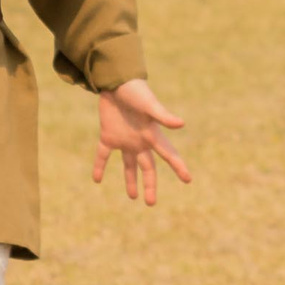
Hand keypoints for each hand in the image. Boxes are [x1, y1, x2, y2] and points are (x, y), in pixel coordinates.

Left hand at [92, 79, 190, 204]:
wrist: (115, 81)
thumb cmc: (135, 91)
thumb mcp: (150, 104)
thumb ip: (163, 115)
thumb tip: (181, 124)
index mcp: (152, 135)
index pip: (169, 155)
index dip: (179, 167)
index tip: (188, 180)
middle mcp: (140, 141)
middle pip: (148, 167)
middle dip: (150, 185)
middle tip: (151, 202)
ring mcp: (124, 140)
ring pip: (128, 165)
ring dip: (130, 181)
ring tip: (133, 197)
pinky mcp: (108, 135)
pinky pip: (103, 155)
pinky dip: (99, 166)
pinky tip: (96, 179)